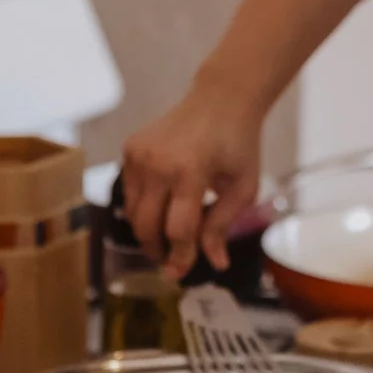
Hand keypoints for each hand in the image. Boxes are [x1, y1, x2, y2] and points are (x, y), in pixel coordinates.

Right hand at [120, 78, 264, 277]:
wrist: (221, 99)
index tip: (182, 273)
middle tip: (169, 262)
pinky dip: (142, 207)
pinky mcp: (130, 148)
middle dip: (157, 250)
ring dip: (147, 232)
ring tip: (166, 239)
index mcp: (190, 171)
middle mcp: (158, 163)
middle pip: (146, 225)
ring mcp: (139, 154)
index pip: (178, 229)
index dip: (180, 257)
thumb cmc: (238, 143)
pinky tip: (161, 206)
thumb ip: (222, 224)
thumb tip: (216, 263)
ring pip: (132, 212)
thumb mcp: (243, 186)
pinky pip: (129, 191)